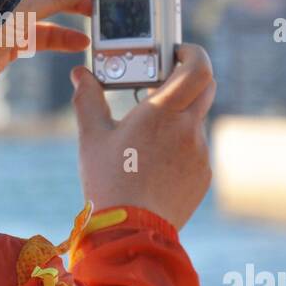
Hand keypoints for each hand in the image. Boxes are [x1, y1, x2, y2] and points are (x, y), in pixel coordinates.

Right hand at [70, 43, 215, 230]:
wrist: (131, 232)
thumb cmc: (109, 181)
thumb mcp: (92, 137)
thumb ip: (87, 99)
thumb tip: (80, 75)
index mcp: (162, 112)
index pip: (198, 67)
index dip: (192, 54)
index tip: (176, 53)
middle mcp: (188, 128)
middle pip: (205, 87)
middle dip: (188, 80)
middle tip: (162, 85)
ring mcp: (199, 153)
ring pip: (196, 120)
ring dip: (179, 118)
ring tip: (148, 138)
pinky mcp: (204, 175)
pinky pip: (196, 150)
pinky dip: (181, 147)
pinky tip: (155, 165)